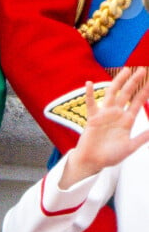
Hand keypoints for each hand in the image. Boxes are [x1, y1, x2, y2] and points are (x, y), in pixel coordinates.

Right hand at [61, 68, 148, 187]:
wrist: (93, 162)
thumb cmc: (110, 156)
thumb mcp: (130, 147)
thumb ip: (142, 138)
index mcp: (126, 121)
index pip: (137, 103)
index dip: (144, 92)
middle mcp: (116, 114)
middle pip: (126, 94)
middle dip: (134, 82)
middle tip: (142, 70)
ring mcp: (104, 115)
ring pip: (112, 94)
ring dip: (118, 82)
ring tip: (125, 70)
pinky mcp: (92, 118)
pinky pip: (90, 104)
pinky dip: (89, 94)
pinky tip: (89, 83)